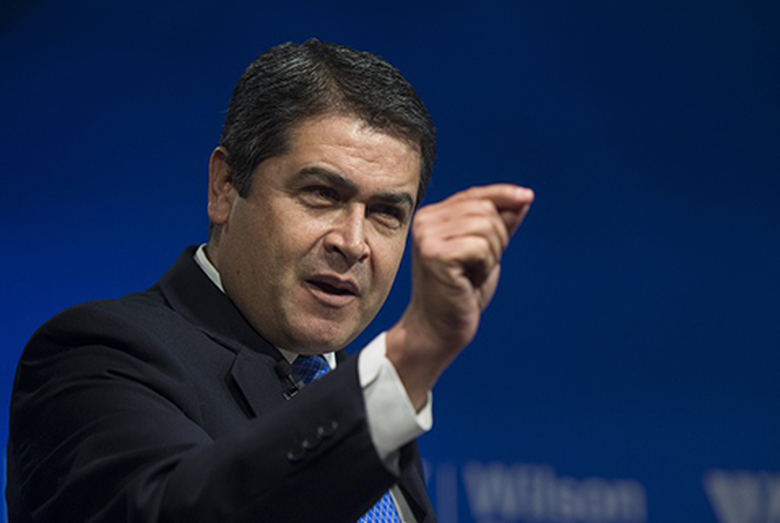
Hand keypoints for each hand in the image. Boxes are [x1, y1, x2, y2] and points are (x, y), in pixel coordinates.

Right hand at [387, 184, 533, 409]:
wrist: (440, 328)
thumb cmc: (462, 292)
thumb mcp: (486, 252)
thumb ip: (500, 225)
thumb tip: (523, 197)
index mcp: (433, 216)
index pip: (476, 194)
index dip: (504, 194)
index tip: (529, 196)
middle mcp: (425, 221)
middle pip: (486, 209)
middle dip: (499, 238)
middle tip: (481, 266)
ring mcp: (427, 236)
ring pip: (486, 227)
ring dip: (492, 254)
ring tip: (474, 273)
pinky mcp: (435, 254)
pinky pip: (481, 247)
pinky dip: (485, 265)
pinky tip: (469, 279)